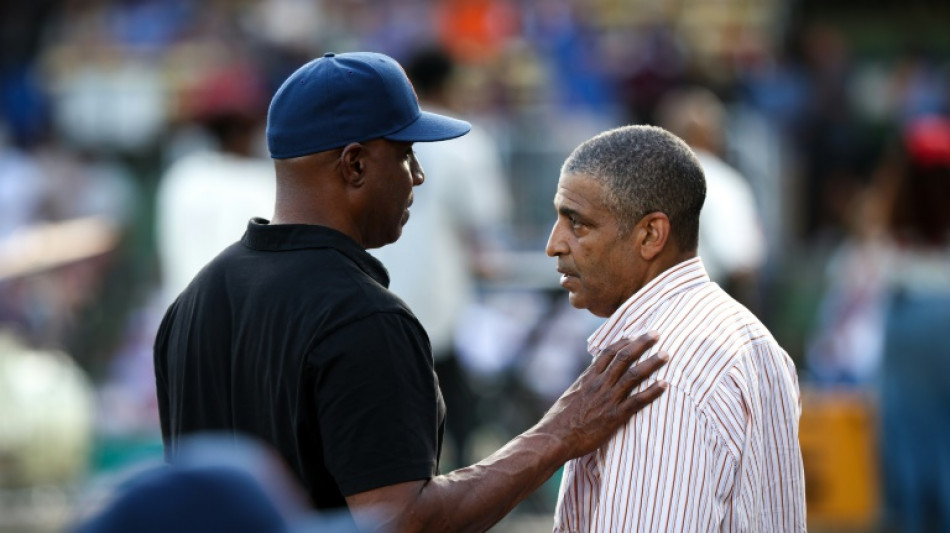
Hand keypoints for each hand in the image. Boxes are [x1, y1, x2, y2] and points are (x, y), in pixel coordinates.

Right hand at [538, 332, 667, 458]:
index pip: (608, 352)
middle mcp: (599, 384)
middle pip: (624, 357)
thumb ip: (583, 387)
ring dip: (652, 363)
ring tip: (666, 355)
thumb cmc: (560, 421)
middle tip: (657, 334)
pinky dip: (652, 392)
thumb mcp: (570, 396)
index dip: (623, 342)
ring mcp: (608, 399)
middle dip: (642, 343)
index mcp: (588, 378)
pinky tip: (665, 385)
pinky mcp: (615, 416)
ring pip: (634, 375)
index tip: (634, 336)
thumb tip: (588, 382)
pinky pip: (637, 401)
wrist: (555, 437)